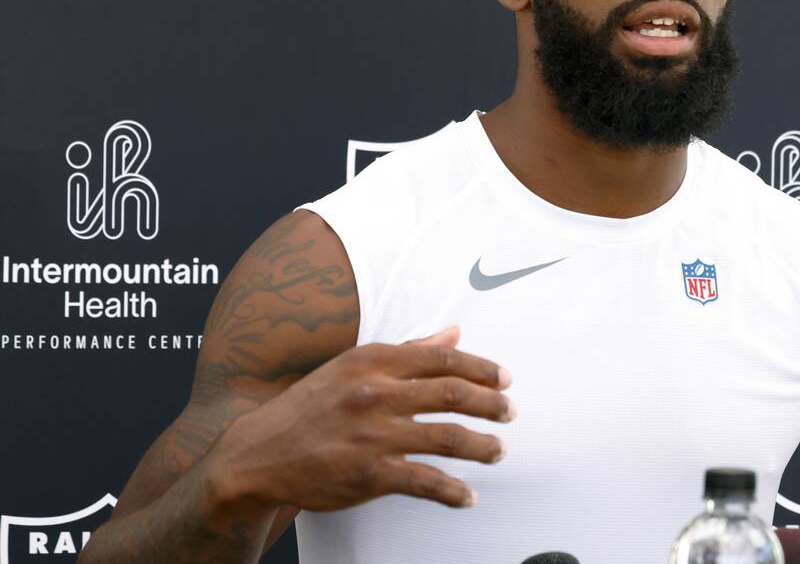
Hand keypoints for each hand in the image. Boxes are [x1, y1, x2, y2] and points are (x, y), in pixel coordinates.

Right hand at [211, 326, 514, 510]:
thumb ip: (407, 351)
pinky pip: (425, 482)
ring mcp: (373, 434)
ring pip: (447, 437)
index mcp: (372, 360)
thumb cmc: (310, 406)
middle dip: (490, 404)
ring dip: (482, 445)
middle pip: (452, 393)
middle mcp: (375, 392)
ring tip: (499, 450)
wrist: (258, 454)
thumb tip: (454, 333)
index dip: (481, 368)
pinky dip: (454, 491)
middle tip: (510, 412)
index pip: (442, 358)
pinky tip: (468, 495)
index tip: (505, 379)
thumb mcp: (353, 367)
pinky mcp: (369, 474)